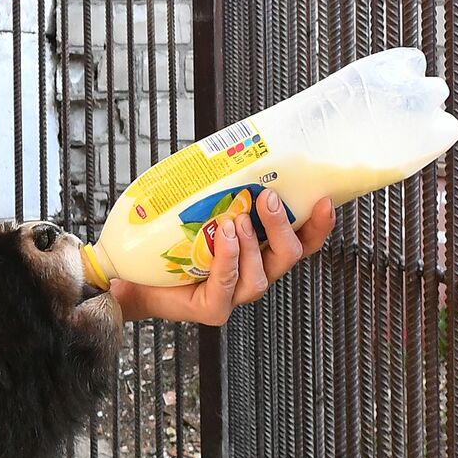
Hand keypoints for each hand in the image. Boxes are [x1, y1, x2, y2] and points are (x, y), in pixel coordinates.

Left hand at [111, 189, 335, 325]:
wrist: (132, 274)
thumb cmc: (167, 241)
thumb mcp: (200, 208)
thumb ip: (222, 188)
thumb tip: (232, 147)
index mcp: (259, 251)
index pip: (301, 241)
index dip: (317, 225)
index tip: (324, 200)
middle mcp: (253, 273)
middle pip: (288, 256)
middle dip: (282, 226)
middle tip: (268, 199)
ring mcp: (234, 295)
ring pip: (261, 276)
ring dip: (252, 245)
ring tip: (236, 220)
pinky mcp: (212, 309)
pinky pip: (228, 286)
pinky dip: (228, 260)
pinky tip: (223, 240)